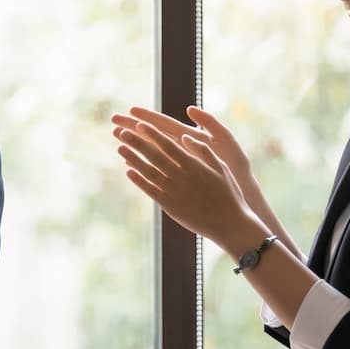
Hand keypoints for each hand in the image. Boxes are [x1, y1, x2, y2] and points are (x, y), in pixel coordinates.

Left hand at [112, 114, 258, 250]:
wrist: (229, 224)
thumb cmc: (228, 194)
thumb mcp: (221, 168)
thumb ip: (203, 152)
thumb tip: (185, 136)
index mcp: (195, 166)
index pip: (169, 145)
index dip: (153, 134)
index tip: (139, 124)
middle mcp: (182, 178)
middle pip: (154, 156)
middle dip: (137, 142)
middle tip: (121, 131)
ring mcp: (174, 193)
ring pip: (149, 172)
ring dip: (133, 159)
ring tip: (120, 147)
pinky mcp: (169, 207)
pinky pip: (150, 191)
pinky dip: (139, 181)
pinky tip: (128, 171)